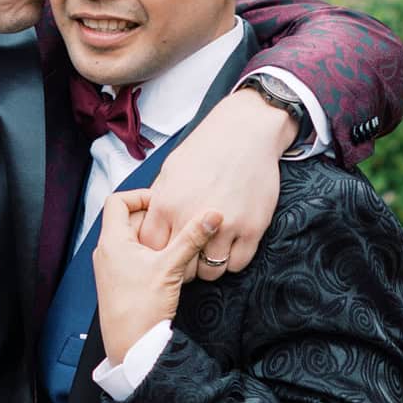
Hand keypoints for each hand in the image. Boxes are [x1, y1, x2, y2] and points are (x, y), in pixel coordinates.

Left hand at [93, 192, 222, 364]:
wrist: (131, 347)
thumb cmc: (141, 310)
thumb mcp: (171, 267)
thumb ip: (192, 238)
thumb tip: (212, 214)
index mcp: (112, 242)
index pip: (118, 201)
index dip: (141, 196)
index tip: (163, 202)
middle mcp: (107, 252)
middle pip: (129, 220)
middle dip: (155, 220)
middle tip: (178, 222)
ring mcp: (111, 268)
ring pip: (134, 240)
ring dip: (156, 239)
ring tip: (177, 244)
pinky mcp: (119, 282)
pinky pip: (134, 258)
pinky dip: (151, 255)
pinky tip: (170, 264)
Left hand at [138, 89, 293, 276]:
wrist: (247, 131)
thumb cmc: (207, 147)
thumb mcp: (170, 169)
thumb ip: (159, 199)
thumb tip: (150, 221)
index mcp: (166, 204)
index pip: (152, 247)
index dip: (157, 253)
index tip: (166, 250)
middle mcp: (191, 218)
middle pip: (180, 266)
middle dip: (182, 265)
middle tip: (190, 255)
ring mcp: (224, 226)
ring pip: (210, 271)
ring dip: (208, 266)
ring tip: (210, 252)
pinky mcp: (252, 230)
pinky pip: (237, 264)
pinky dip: (232, 261)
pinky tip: (229, 247)